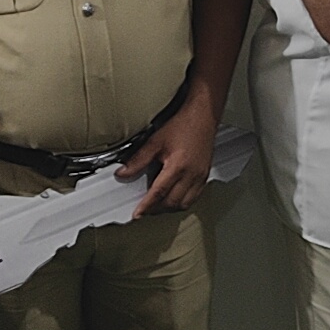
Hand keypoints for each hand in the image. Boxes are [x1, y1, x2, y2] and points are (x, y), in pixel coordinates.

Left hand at [118, 101, 217, 216]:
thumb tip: (123, 172)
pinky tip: (175, 198)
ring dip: (170, 208)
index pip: (159, 193)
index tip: (138, 214)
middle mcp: (191, 174)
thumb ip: (138, 159)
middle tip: (145, 209)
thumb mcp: (156, 141)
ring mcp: (200, 176)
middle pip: (172, 202)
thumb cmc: (183, 124)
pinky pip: (194, 197)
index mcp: (178, 166)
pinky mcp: (205, 175)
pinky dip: (182, 202)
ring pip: (184, 204)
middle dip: (156, 210)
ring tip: (158, 205)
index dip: (146, 206)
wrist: (203, 116)